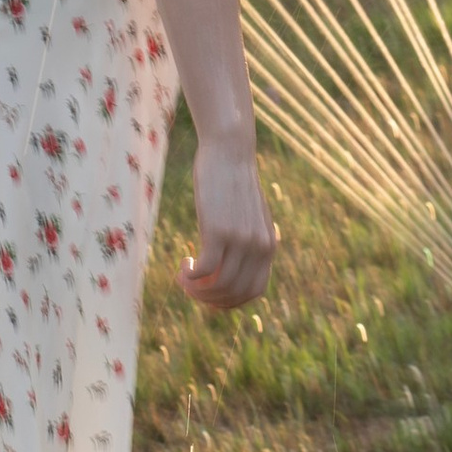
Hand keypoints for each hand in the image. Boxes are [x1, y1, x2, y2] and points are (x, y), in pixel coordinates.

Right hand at [181, 135, 275, 310]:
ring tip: (184, 278)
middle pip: (235, 293)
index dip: (231, 301)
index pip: (254, 292)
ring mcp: (240, 240)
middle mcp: (259, 246)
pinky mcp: (218, 231)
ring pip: (218, 286)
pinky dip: (190, 277)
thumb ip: (246, 238)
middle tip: (191, 288)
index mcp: (268, 245)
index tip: (210, 294)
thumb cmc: (233, 180)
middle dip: (210, 300)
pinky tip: (183, 264)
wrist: (229, 150)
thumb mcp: (247, 214)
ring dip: (197, 291)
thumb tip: (230, 264)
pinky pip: (204, 271)